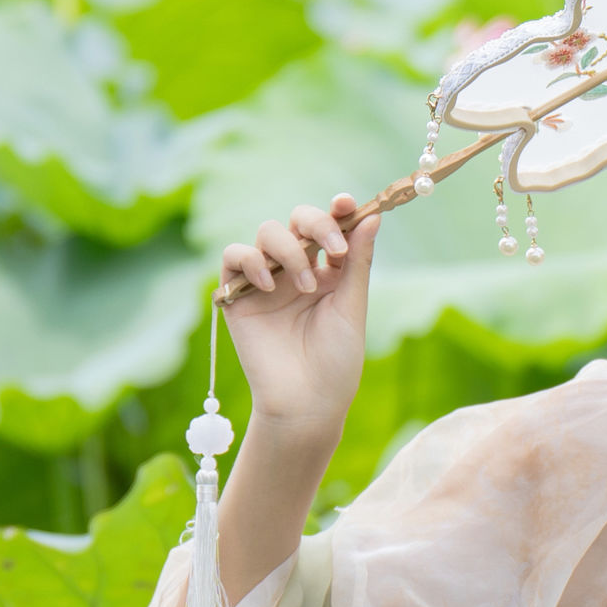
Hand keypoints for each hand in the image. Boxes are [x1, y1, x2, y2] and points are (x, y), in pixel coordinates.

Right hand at [217, 197, 375, 439]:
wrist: (308, 402)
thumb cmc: (336, 361)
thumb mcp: (352, 305)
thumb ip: (357, 259)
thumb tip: (372, 216)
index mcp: (328, 271)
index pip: (329, 226)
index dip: (337, 209)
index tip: (348, 204)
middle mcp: (296, 271)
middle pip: (297, 220)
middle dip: (316, 223)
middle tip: (333, 249)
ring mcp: (266, 281)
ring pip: (267, 232)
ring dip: (291, 250)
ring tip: (307, 286)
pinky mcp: (238, 297)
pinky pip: (234, 257)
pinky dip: (251, 260)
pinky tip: (270, 283)